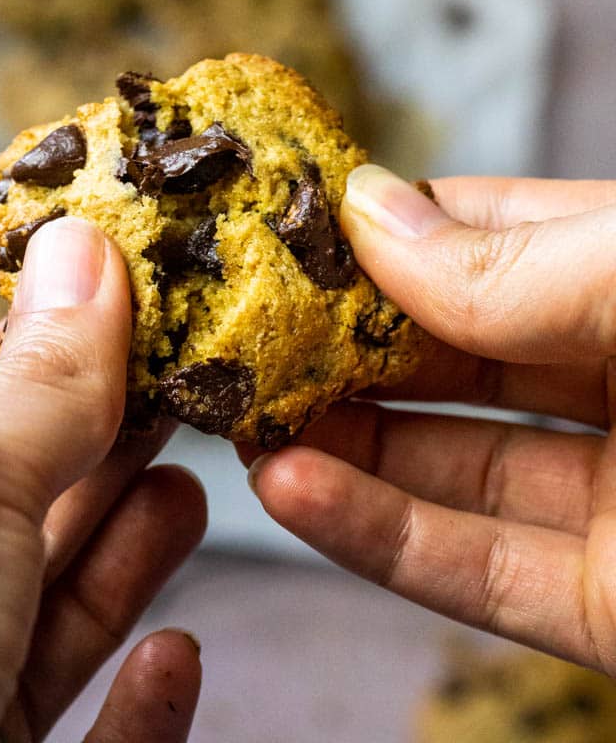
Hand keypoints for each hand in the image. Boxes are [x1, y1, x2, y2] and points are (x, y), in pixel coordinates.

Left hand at [0, 218, 205, 741]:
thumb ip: (39, 378)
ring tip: (196, 489)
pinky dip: (140, 711)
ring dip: (129, 557)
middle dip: (111, 443)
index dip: (59, 351)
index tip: (147, 302)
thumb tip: (89, 244)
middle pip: (21, 510)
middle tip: (200, 382)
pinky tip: (179, 660)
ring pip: (51, 622)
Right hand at [244, 168, 615, 672]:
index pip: (480, 237)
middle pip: (446, 358)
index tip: (276, 229)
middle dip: (339, 344)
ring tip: (241, 416)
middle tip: (238, 331)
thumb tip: (367, 210)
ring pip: (444, 469)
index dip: (379, 232)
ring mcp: (609, 498)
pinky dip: (375, 537)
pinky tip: (291, 492)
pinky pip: (477, 571)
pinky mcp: (608, 607)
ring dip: (334, 445)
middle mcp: (614, 381)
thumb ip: (514, 257)